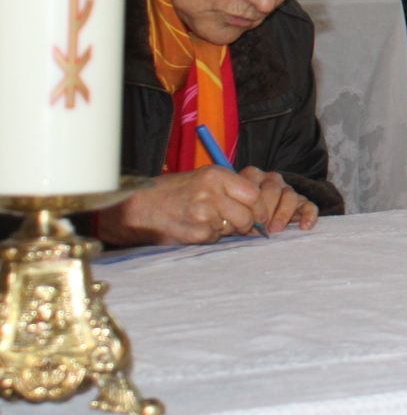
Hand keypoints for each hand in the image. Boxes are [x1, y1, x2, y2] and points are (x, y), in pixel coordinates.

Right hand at [94, 167, 263, 246]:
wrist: (139, 207)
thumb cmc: (173, 191)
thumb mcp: (203, 177)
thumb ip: (230, 187)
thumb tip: (259, 204)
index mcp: (216, 176)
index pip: (254, 195)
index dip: (259, 207)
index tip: (258, 213)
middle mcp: (212, 193)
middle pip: (248, 215)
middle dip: (247, 222)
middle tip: (236, 222)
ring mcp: (204, 215)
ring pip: (233, 229)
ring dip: (228, 229)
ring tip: (209, 220)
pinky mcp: (196, 234)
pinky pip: (216, 238)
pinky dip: (211, 236)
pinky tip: (197, 227)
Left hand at [240, 167, 319, 232]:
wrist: (254, 222)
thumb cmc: (240, 215)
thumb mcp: (234, 210)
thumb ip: (237, 212)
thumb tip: (241, 223)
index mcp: (252, 176)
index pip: (254, 185)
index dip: (251, 206)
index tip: (247, 222)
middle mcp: (271, 179)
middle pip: (273, 189)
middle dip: (266, 210)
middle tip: (260, 226)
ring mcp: (288, 189)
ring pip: (290, 195)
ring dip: (282, 214)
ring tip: (275, 229)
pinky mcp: (302, 202)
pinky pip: (309, 205)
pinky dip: (308, 216)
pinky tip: (304, 226)